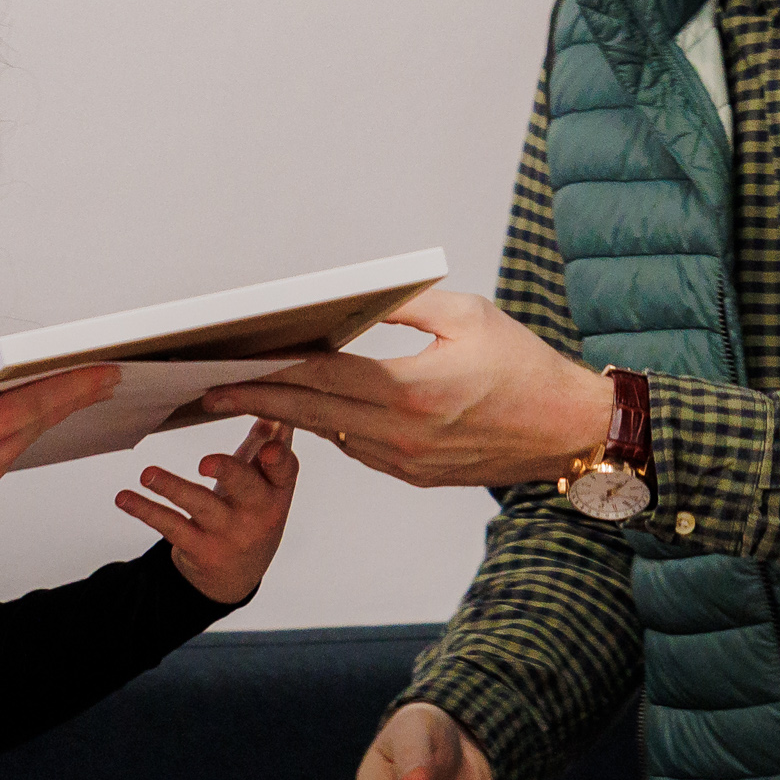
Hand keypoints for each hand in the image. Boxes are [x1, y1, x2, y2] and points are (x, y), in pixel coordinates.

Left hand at [113, 418, 295, 605]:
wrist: (236, 576)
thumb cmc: (251, 513)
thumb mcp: (267, 484)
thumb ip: (270, 443)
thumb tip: (275, 403)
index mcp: (277, 491)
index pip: (284, 470)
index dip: (278, 457)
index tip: (267, 446)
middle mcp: (257, 514)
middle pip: (246, 489)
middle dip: (228, 473)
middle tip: (205, 462)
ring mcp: (228, 534)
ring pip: (200, 506)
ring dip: (172, 488)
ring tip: (147, 474)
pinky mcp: (199, 549)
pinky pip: (170, 526)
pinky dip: (144, 510)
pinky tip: (123, 498)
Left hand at [201, 289, 609, 489]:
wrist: (567, 430)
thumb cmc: (525, 368)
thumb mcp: (467, 316)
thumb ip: (405, 308)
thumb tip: (357, 304)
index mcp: (412, 390)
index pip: (321, 378)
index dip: (269, 372)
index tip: (229, 368)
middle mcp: (403, 434)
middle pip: (311, 416)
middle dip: (258, 403)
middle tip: (212, 393)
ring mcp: (407, 462)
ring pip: (332, 436)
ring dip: (292, 419)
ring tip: (255, 398)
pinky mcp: (415, 475)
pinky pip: (359, 451)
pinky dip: (333, 430)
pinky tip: (314, 413)